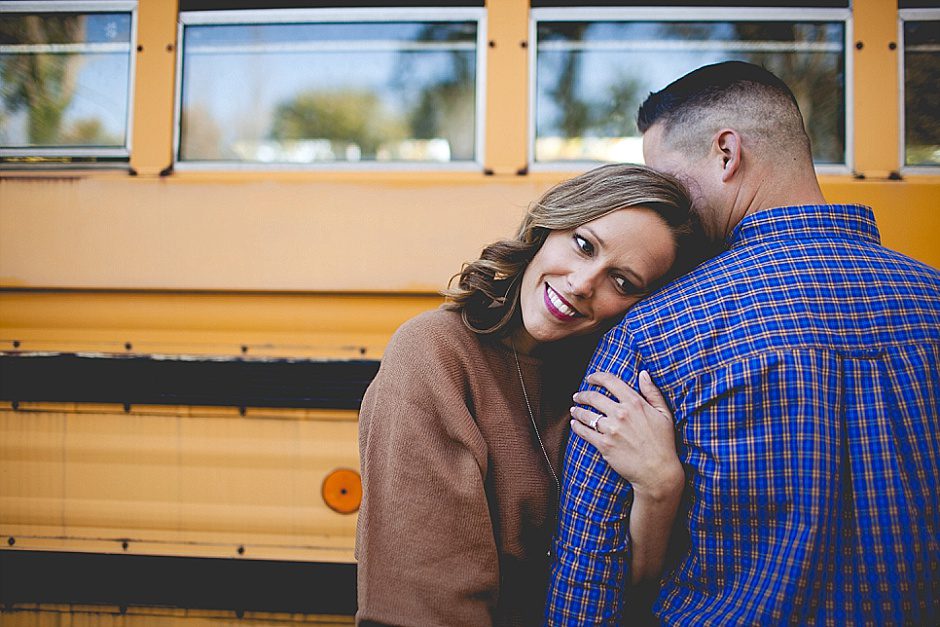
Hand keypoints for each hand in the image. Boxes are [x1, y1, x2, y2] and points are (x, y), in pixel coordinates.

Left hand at [570, 370, 682, 500]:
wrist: (658, 471)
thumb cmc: (663, 443)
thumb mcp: (664, 414)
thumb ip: (652, 392)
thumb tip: (643, 373)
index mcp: (635, 403)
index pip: (610, 382)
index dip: (597, 377)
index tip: (590, 378)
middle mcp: (621, 413)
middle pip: (593, 397)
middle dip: (583, 395)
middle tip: (578, 396)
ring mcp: (611, 430)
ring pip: (586, 414)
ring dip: (577, 411)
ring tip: (574, 410)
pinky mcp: (604, 445)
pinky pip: (584, 432)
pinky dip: (576, 427)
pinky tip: (574, 424)